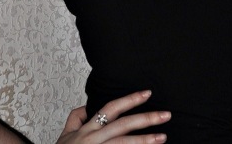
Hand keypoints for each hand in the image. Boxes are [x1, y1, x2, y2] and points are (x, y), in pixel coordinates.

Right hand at [56, 90, 170, 142]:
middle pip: (123, 125)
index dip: (129, 99)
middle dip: (146, 118)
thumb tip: (87, 107)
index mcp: (87, 129)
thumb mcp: (65, 135)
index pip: (111, 108)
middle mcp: (93, 138)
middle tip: (166, 115)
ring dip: (145, 140)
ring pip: (124, 143)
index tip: (147, 93)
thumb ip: (75, 118)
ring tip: (162, 137)